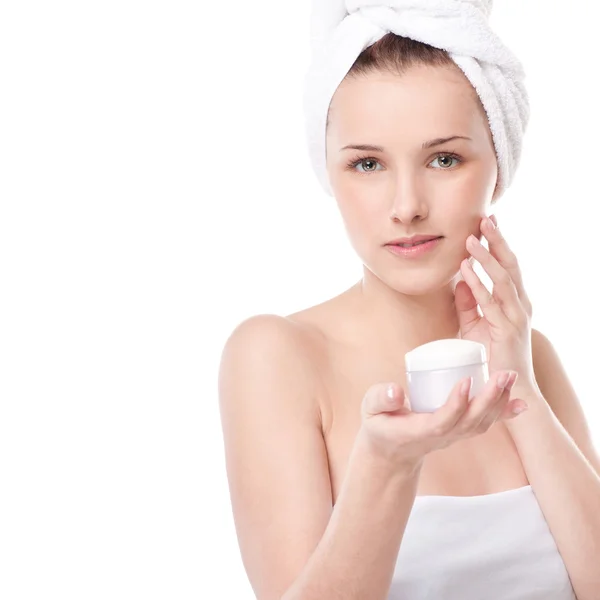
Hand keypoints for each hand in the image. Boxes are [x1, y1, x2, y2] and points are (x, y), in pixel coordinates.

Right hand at [357, 370, 527, 469]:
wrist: (392, 451)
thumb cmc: (380, 424)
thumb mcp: (370, 411)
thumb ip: (379, 399)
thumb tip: (395, 391)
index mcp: (418, 432)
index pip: (442, 421)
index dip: (456, 404)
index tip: (466, 381)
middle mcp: (442, 437)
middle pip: (470, 423)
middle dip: (490, 399)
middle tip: (504, 374)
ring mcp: (454, 436)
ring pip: (482, 423)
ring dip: (500, 401)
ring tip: (511, 376)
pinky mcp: (461, 430)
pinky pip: (486, 423)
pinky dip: (505, 413)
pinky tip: (522, 402)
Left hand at [454, 214, 537, 397]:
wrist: (505, 385)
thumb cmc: (490, 356)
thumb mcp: (474, 325)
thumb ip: (468, 303)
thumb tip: (460, 279)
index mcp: (515, 300)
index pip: (508, 265)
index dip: (498, 244)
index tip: (488, 222)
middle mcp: (520, 304)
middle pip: (510, 265)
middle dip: (497, 241)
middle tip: (485, 219)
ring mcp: (516, 316)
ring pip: (503, 279)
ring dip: (486, 257)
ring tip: (470, 240)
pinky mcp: (507, 330)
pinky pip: (490, 302)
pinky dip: (477, 284)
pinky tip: (466, 270)